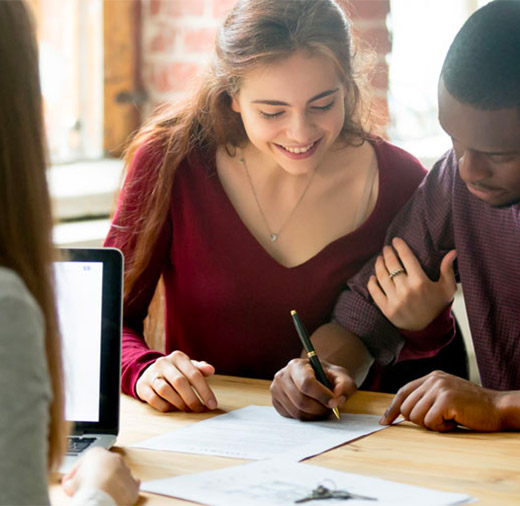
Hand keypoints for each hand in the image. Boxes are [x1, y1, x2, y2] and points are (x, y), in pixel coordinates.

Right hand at [62, 447, 139, 504]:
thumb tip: (70, 485)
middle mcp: (113, 458)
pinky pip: (131, 483)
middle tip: (86, 488)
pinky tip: (117, 494)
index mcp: (97, 453)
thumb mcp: (70, 483)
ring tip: (100, 494)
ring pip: (118, 474)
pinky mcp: (133, 483)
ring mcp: (125, 469)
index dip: (78, 473)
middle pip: (103, 466)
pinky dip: (124, 489)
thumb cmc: (86, 487)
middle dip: (95, 476)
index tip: (73, 482)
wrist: (102, 496)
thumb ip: (71, 480)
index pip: (86, 461)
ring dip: (110, 482)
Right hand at [136, 350, 217, 411]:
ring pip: (165, 391)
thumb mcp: (188, 367)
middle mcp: (164, 363)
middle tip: (199, 409)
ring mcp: (151, 374)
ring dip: (179, 403)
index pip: (194, 374)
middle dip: (192, 399)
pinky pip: (154, 399)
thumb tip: (211, 369)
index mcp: (178, 357)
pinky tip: (173, 408)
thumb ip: (200, 369)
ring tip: (187, 409)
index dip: (205, 391)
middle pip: (180, 382)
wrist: (150, 371)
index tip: (212, 404)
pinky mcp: (142, 386)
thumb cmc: (175, 371)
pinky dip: (165, 406)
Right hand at [270, 358, 356, 419]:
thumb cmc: (327, 376)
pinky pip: (292, 417)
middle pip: (301, 401)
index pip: (306, 383)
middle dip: (320, 409)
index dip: (322, 395)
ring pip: (297, 412)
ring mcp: (276, 390)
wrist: (314, 376)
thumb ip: (345, 385)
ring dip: (314, 415)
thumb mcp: (341, 376)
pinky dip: (306, 417)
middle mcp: (282, 376)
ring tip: (323, 408)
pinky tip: (312, 409)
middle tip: (331, 408)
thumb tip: (337, 398)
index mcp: (296, 365)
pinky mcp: (276, 403)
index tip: (335, 402)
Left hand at [367, 237, 456, 329]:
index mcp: (420, 282)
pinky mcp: (386, 309)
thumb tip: (453, 251)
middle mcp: (406, 290)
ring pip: (382, 277)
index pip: (407, 258)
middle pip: (392, 265)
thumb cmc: (438, 305)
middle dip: (388, 253)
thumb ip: (448, 269)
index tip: (395, 240)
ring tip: (380, 259)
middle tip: (386, 248)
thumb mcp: (447, 288)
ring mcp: (395, 300)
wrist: (429, 329)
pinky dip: (372, 283)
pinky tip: (373, 276)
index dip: (400, 246)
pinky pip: (375, 292)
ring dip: (379, 265)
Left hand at [380, 370, 505, 431]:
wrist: (498, 408)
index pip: (403, 392)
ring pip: (416, 416)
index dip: (392, 408)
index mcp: (431, 377)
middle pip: (406, 408)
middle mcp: (433, 379)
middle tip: (439, 421)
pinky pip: (430, 422)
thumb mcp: (446, 396)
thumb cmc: (473, 407)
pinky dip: (442, 428)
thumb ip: (427, 398)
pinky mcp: (446, 399)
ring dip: (432, 425)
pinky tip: (455, 421)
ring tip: (449, 419)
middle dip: (419, 421)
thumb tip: (402, 412)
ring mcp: (440, 388)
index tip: (384, 421)